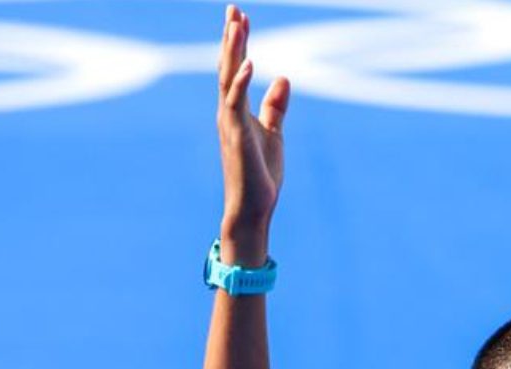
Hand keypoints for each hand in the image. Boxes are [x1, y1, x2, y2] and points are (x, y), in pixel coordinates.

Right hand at [217, 4, 289, 251]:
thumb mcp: (274, 133)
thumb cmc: (260, 174)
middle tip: (234, 9)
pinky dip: (241, 82)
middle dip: (231, 37)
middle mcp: (227, 111)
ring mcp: (229, 122)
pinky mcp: (236, 135)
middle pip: (227, 66)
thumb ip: (276, 106)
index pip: (234, 68)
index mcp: (235, 110)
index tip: (241, 16)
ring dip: (232, 51)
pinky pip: (235, 103)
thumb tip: (284, 78)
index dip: (237, 42)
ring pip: (228, 78)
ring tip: (237, 24)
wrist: (254, 207)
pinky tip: (248, 62)